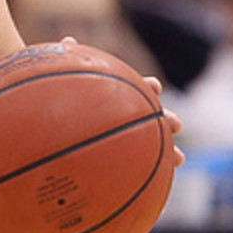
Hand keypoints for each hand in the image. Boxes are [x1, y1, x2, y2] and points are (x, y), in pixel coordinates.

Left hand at [60, 36, 185, 168]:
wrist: (53, 116)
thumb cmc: (58, 93)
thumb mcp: (60, 76)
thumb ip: (67, 58)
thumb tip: (70, 41)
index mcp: (119, 94)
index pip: (140, 87)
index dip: (148, 87)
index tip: (154, 87)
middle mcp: (128, 113)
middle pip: (155, 116)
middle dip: (169, 119)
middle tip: (176, 124)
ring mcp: (128, 135)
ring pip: (154, 145)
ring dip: (169, 151)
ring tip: (179, 159)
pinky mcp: (121, 156)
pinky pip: (136, 169)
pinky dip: (146, 178)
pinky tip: (155, 190)